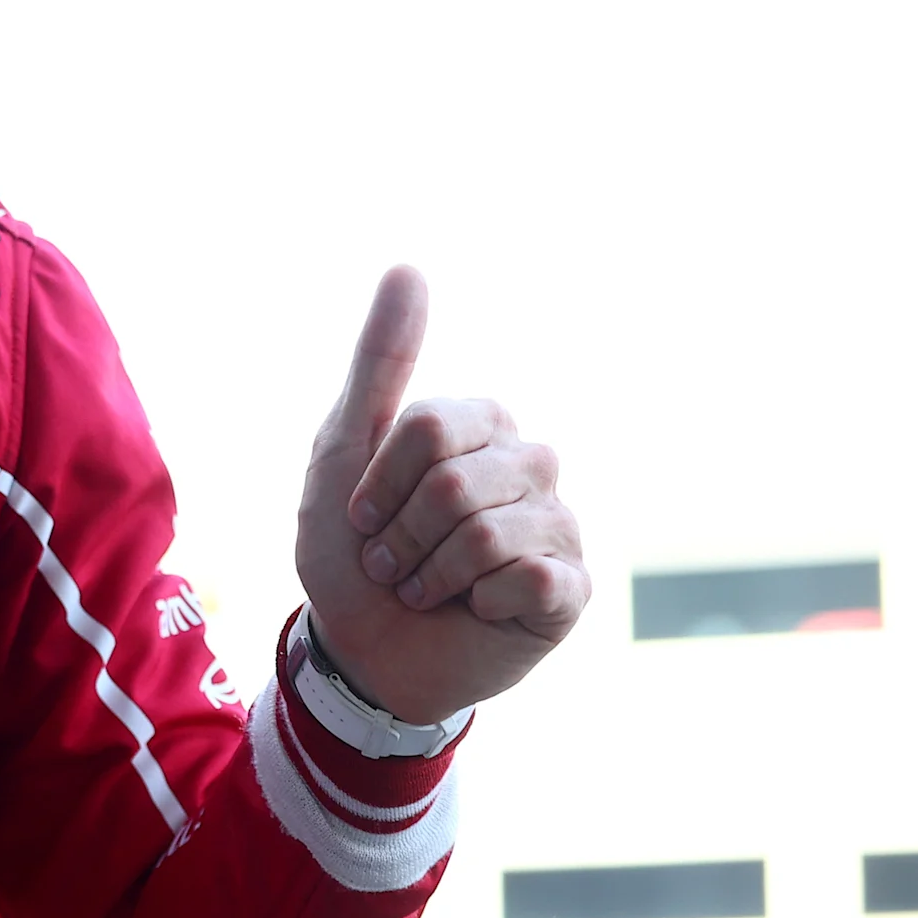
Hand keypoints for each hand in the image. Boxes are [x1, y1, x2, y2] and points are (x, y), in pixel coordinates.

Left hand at [292, 266, 585, 723]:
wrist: (361, 651)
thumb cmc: (351, 549)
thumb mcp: (345, 447)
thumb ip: (380, 359)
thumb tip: (407, 266)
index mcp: (482, 423)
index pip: (430, 428)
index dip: (380, 483)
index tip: (364, 515)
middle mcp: (531, 464)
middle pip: (454, 483)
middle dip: (400, 536)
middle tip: (393, 562)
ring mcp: (559, 525)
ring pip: (487, 534)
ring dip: (430, 574)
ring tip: (427, 587)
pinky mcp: (573, 589)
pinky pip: (530, 579)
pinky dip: (479, 602)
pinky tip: (478, 609)